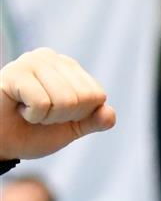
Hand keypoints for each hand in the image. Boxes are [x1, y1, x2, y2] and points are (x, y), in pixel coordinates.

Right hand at [0, 48, 115, 159]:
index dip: (79, 116)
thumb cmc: (32, 132)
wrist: (0, 142)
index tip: (56, 115)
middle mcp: (53, 58)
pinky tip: (18, 108)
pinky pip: (43, 103)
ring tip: (30, 111)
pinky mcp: (15, 72)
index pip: (97, 96)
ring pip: (66, 100)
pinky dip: (33, 115)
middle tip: (41, 114)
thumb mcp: (71, 129)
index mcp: (70, 68)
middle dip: (63, 117)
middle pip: (83, 98)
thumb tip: (109, 113)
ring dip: (47, 117)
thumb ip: (94, 121)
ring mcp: (32, 61)